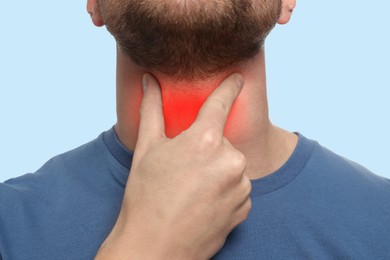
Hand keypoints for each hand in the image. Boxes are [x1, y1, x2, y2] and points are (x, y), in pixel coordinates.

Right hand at [96, 73, 250, 259]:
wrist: (154, 248)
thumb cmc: (146, 197)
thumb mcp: (146, 149)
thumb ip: (152, 109)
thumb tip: (149, 81)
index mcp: (204, 140)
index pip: (222, 103)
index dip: (230, 87)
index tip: (238, 77)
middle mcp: (229, 160)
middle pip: (222, 141)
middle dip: (207, 148)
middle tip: (184, 167)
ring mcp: (240, 186)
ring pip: (231, 165)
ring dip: (217, 170)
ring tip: (192, 189)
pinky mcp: (245, 208)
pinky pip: (238, 188)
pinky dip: (225, 190)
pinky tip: (203, 202)